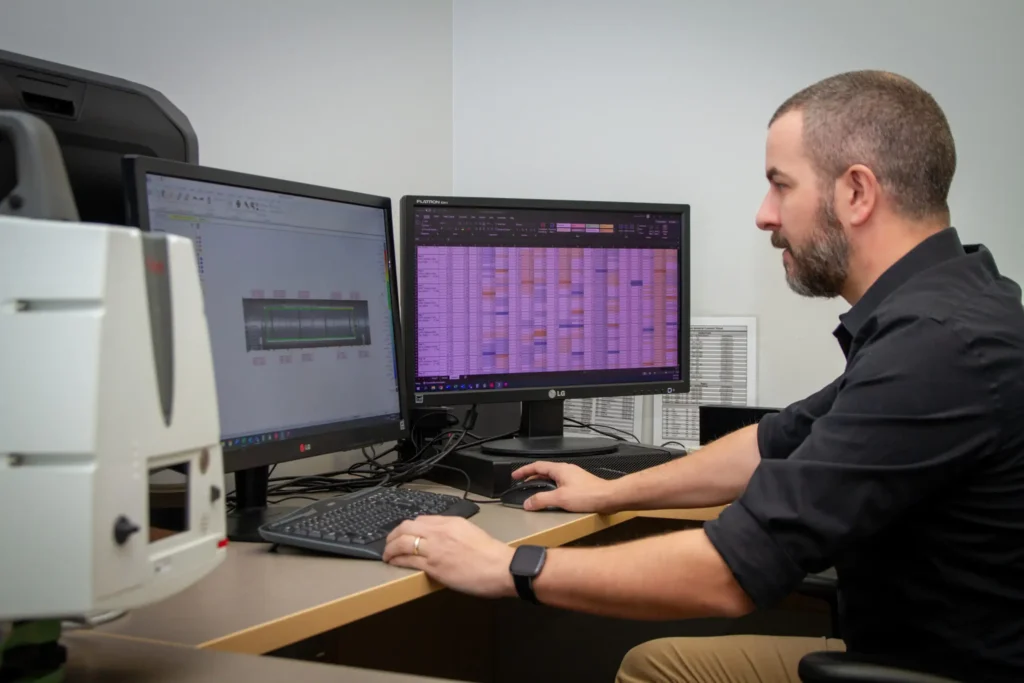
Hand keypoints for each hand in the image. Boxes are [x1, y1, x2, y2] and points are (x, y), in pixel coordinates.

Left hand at [382, 516, 515, 598]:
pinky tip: (393, 562)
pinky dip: (396, 559)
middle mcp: (440, 531)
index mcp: (451, 522)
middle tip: (389, 542)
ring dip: (390, 547)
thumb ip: (454, 533)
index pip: (421, 519)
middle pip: (407, 527)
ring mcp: (435, 548)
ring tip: (387, 554)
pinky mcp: (433, 565)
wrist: (501, 568)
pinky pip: (407, 559)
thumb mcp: (471, 533)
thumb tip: (442, 539)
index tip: (404, 534)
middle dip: (394, 534)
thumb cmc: (492, 555)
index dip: (409, 527)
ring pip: (403, 542)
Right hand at [510, 461, 616, 512]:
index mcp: (560, 469)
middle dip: (531, 477)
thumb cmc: (589, 495)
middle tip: (522, 483)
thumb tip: (528, 503)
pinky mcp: (579, 484)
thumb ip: (542, 500)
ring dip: (542, 483)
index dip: (524, 470)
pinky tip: (553, 497)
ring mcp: (573, 476)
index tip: (515, 475)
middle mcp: (567, 470)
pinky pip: (560, 483)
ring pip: (553, 477)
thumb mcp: (560, 498)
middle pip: (544, 471)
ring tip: (535, 491)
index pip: (537, 466)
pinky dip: (551, 488)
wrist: (609, 497)